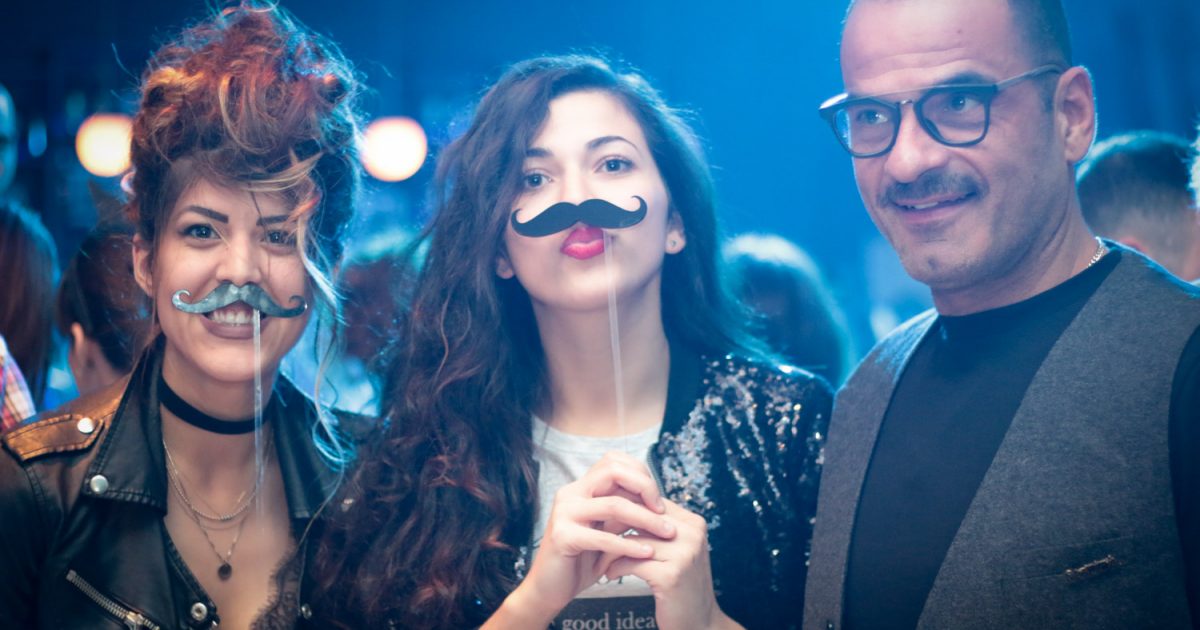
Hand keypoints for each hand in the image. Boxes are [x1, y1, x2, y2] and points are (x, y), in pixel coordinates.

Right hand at [489, 452, 676, 626]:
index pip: (614, 461)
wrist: (549, 588)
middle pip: (614, 471)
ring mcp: (564, 513)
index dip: (641, 475)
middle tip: (664, 511)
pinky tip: (647, 553)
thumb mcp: (608, 530)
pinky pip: (603, 537)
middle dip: (645, 488)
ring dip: (646, 519)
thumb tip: (658, 503)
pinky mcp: (562, 536)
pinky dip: (630, 545)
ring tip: (666, 533)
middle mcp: (570, 493)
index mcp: (581, 487)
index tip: (658, 500)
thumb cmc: (582, 559)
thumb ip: (625, 513)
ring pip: (614, 504)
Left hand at [604, 500, 742, 629]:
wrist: (700, 622)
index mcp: (693, 523)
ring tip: (602, 560)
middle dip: (613, 526)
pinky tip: (609, 574)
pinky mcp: (671, 575)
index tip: (604, 521)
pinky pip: (631, 562)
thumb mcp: (676, 550)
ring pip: (633, 540)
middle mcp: (692, 534)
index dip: (624, 509)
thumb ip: (657, 528)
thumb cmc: (681, 585)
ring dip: (611, 550)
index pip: (651, 502)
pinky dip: (615, 568)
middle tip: (594, 537)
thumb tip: (620, 504)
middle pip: (641, 517)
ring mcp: (684, 554)